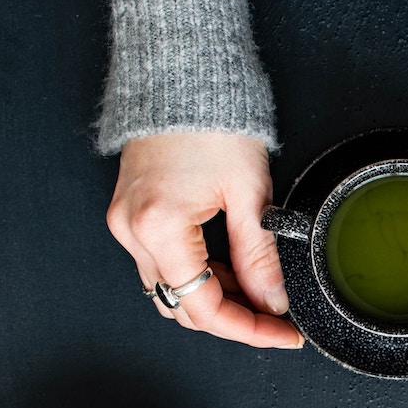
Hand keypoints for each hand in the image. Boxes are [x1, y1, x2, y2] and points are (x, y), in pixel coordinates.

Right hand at [106, 132, 303, 348]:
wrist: (182, 74)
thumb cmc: (212, 117)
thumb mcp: (249, 192)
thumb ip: (259, 255)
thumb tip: (272, 299)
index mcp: (158, 226)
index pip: (204, 306)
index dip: (248, 329)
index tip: (281, 333)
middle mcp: (131, 230)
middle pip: (183, 304)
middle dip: (233, 315)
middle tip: (276, 314)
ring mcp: (126, 222)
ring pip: (172, 287)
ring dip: (214, 295)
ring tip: (257, 286)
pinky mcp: (131, 212)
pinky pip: (162, 262)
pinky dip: (197, 272)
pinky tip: (229, 266)